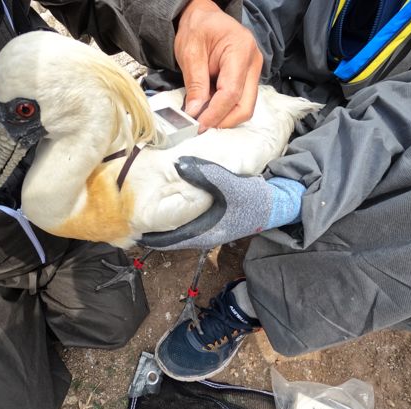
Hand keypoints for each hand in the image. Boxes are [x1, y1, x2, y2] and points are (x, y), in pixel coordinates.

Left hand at [139, 157, 304, 249]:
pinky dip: (176, 213)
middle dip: (152, 228)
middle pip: (170, 235)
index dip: (148, 236)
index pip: (167, 241)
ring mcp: (209, 228)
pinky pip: (188, 220)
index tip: (130, 228)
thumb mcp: (232, 186)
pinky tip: (172, 198)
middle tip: (132, 213)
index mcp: (203, 233)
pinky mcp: (215, 220)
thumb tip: (178, 165)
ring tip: (146, 206)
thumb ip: (206, 175)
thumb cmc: (256, 201)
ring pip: (179, 228)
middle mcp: (203, 234)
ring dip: (164, 220)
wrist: (279, 204)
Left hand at [175, 0, 262, 131]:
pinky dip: (224, 111)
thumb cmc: (198, 28)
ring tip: (202, 120)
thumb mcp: (190, 52)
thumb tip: (194, 113)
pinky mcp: (247, 80)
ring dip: (223, 118)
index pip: (231, 93)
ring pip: (245, 107)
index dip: (215, 114)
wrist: (204, 17)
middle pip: (245, 106)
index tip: (198, 125)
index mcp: (241, 50)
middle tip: (200, 128)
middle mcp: (253, 63)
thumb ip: (195, 83)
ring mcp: (253, 72)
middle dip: (223, 121)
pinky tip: (208, 112)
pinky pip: (239, 102)